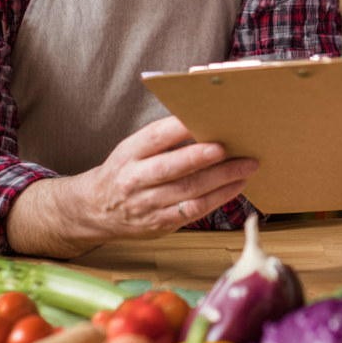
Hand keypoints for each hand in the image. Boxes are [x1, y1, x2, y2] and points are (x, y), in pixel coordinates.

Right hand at [6, 116, 257, 256]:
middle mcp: (136, 179)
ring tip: (247, 167)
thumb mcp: (133, 149)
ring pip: (189, 192)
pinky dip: (217, 199)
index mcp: (130, 153)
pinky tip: (235, 186)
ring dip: (222, 179)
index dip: (182, 127)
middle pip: (174, 167)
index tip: (209, 118)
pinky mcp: (158, 224)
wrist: (94, 210)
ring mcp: (146, 205)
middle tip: (234, 148)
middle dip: (206, 157)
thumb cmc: (124, 171)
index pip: (156, 136)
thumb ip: (164, 140)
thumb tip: (207, 124)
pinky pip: (192, 212)